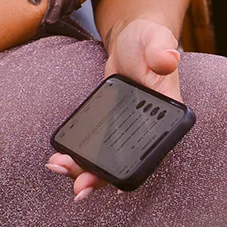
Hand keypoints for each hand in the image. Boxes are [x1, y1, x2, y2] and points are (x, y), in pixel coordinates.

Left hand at [48, 20, 184, 197]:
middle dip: (101, 178)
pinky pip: (97, 147)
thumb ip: (161, 50)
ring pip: (108, 159)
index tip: (116, 187)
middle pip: (126, 163)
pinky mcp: (110, 125)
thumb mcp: (156, 40)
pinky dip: (79, 155)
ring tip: (58, 169)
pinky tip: (59, 159)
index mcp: (168, 118)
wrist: (130, 39)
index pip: (153, 153)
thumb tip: (168, 58)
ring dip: (85, 171)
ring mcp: (128, 130)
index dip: (135, 172)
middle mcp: (149, 130)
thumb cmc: (148, 40)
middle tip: (77, 188)